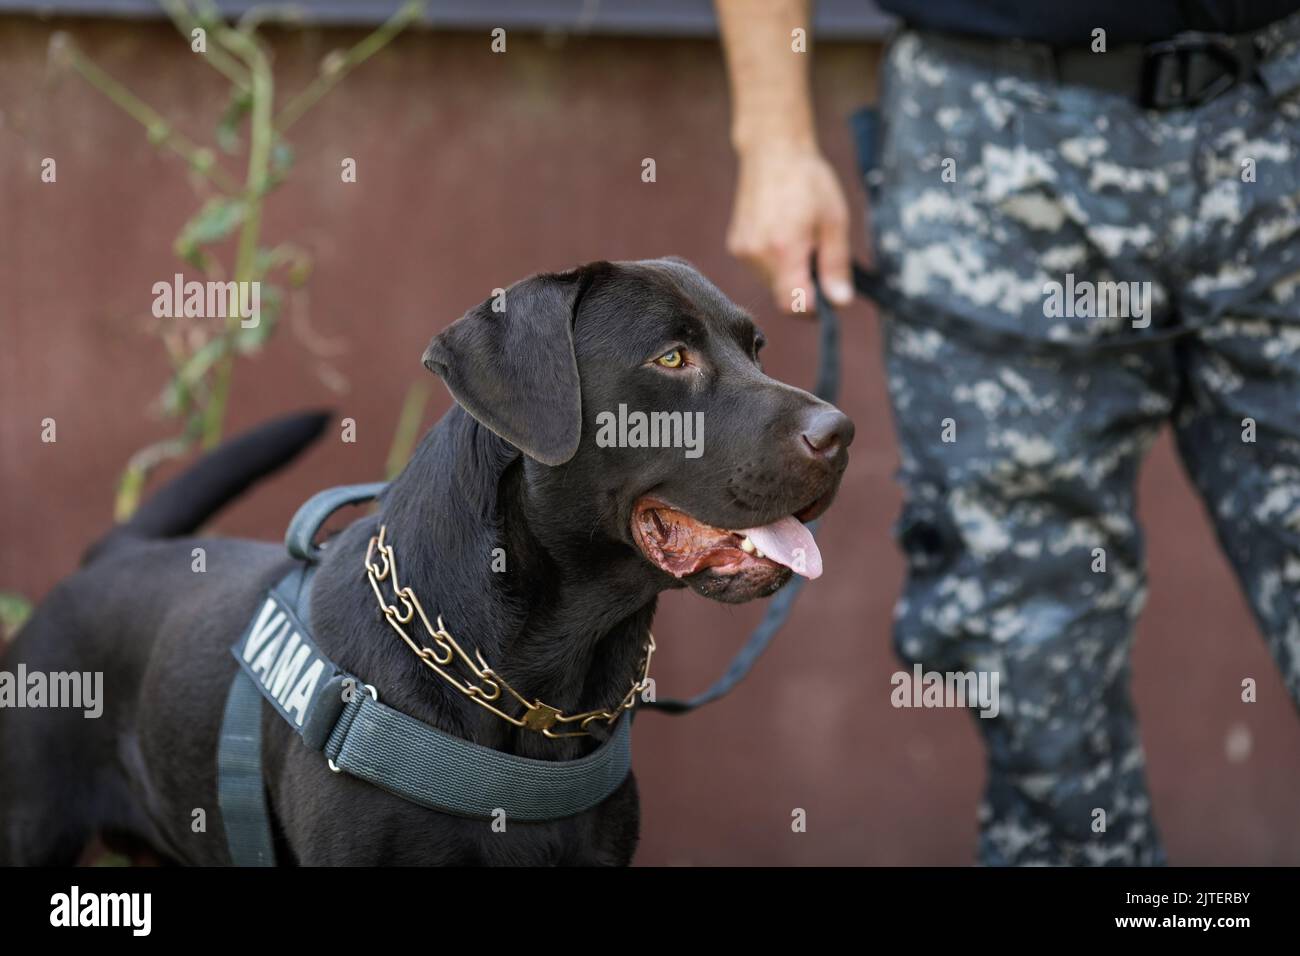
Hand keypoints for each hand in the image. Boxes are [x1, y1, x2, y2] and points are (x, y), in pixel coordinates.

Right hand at [727, 142, 854, 314]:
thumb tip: (840, 302)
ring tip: (800, 239)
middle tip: (818, 255)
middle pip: (783, 297)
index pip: (794, 305)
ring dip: (789, 275)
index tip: (828, 297)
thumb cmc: (808, 181)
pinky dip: (775, 263)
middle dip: (804, 287)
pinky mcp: (736, 246)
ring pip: (771, 285)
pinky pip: (760, 270)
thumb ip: (836, 266)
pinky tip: (783, 234)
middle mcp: (757, 255)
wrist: (773, 151)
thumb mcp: (835, 222)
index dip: (814, 308)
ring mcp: (743, 251)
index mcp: (784, 249)